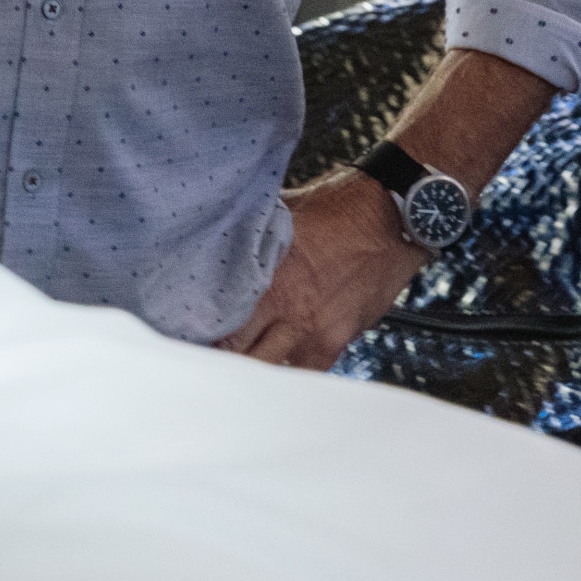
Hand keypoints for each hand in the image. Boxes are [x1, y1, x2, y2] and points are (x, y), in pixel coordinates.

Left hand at [217, 169, 428, 369]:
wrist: (392, 217)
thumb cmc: (340, 208)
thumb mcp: (284, 214)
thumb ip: (253, 233)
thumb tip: (219, 233)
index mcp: (268, 275)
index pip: (221, 322)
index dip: (201, 334)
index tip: (189, 335)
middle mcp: (288, 308)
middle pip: (240, 354)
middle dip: (222, 357)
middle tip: (208, 354)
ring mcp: (314, 330)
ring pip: (271, 370)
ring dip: (254, 367)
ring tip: (240, 361)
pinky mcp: (338, 340)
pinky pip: (307, 372)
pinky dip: (290, 369)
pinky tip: (279, 361)